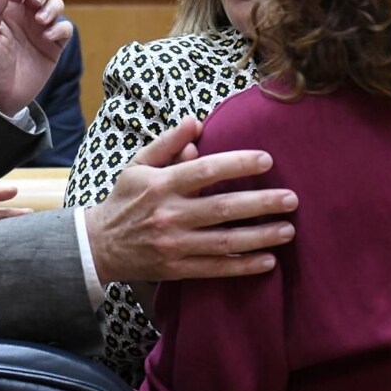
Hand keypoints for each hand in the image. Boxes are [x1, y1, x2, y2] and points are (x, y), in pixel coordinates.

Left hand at [0, 0, 71, 114]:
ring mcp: (42, 30)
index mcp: (8, 10)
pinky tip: (48, 37)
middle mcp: (27, 16)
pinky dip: (60, 28)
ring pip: (56, 5)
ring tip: (41, 22)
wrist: (0, 96)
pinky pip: (65, 28)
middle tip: (35, 2)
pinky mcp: (54, 46)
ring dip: (52, 7)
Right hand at [84, 118, 297, 283]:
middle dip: (261, 203)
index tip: (267, 160)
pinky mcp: (177, 269)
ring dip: (260, 236)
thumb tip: (196, 122)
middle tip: (291, 199)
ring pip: (224, 241)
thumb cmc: (124, 199)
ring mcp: (174, 245)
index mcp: (161, 184)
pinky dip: (243, 266)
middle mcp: (169, 215)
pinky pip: (216, 268)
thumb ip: (168, 142)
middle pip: (222, 208)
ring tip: (288, 230)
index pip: (205, 170)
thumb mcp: (139, 165)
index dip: (238, 164)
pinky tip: (269, 261)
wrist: (98, 245)